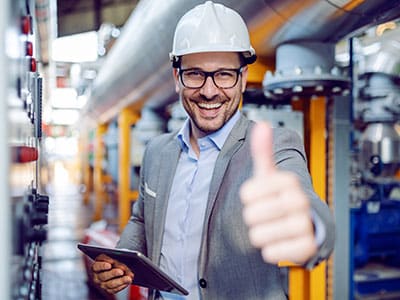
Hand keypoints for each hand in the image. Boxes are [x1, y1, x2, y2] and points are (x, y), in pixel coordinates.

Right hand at [91, 254, 133, 293]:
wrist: (105, 273)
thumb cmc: (107, 263)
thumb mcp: (106, 258)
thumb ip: (110, 259)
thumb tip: (115, 263)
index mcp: (95, 268)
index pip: (97, 267)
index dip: (103, 266)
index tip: (109, 265)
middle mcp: (97, 278)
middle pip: (104, 276)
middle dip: (113, 273)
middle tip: (121, 271)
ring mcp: (102, 285)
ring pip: (111, 284)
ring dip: (120, 281)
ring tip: (128, 278)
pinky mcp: (108, 291)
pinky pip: (115, 289)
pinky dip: (122, 285)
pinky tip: (127, 282)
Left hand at [240, 122, 316, 264]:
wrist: (301, 224)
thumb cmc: (278, 196)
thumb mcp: (268, 174)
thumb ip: (263, 151)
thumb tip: (262, 125)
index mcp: (289, 181)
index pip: (246, 194)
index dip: (247, 198)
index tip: (259, 196)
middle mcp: (300, 201)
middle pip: (251, 216)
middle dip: (252, 218)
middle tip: (266, 214)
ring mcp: (304, 225)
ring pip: (258, 236)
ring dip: (260, 234)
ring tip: (272, 227)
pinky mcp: (306, 248)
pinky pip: (270, 253)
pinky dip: (269, 250)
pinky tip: (279, 241)